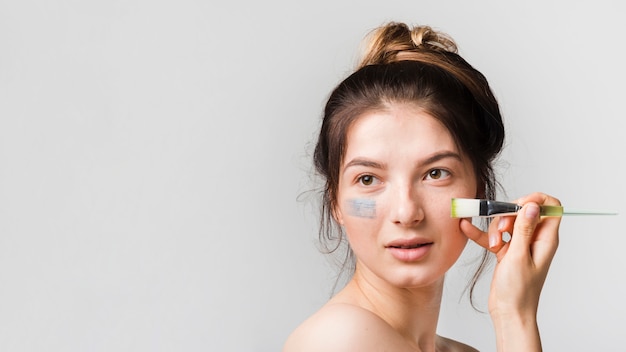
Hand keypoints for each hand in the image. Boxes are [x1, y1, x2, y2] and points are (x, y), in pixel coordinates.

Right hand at [460, 192, 560, 350]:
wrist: (509, 312)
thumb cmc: (519, 291)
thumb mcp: (519, 256)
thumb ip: (524, 229)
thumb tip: (532, 205)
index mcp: (545, 239)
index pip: (551, 207)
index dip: (536, 200)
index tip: (519, 203)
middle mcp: (535, 239)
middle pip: (524, 211)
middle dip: (508, 214)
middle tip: (501, 228)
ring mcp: (520, 245)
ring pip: (507, 222)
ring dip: (494, 228)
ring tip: (492, 244)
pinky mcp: (506, 251)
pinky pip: (493, 236)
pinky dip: (481, 233)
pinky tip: (467, 228)